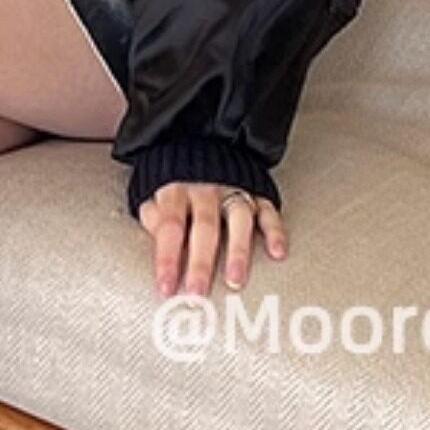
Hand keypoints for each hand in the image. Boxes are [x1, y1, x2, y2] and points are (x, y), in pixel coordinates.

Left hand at [137, 180, 287, 296]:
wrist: (207, 135)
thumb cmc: (177, 175)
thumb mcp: (153, 189)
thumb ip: (153, 215)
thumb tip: (157, 240)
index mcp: (176, 189)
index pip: (170, 227)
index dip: (167, 258)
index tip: (166, 288)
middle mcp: (206, 189)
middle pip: (204, 228)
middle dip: (200, 263)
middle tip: (198, 293)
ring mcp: (234, 189)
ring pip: (238, 221)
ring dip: (238, 251)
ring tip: (235, 280)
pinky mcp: (257, 190)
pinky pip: (268, 211)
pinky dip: (275, 231)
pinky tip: (276, 252)